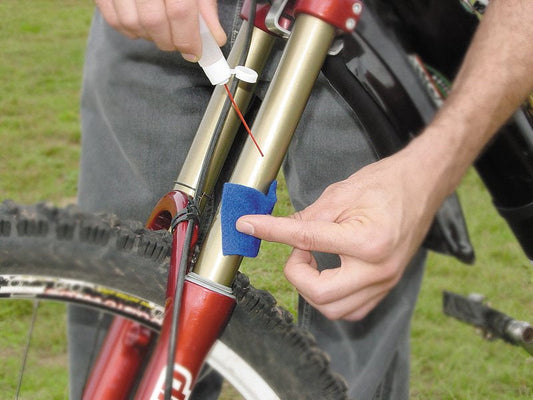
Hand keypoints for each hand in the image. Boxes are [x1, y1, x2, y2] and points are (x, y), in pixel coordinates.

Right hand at [95, 0, 225, 59]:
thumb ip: (205, 5)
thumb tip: (214, 37)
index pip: (179, 10)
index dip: (188, 37)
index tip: (195, 52)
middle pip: (153, 21)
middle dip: (170, 42)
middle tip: (180, 43)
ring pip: (132, 24)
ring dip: (151, 37)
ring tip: (163, 31)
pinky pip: (114, 20)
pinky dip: (132, 31)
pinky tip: (144, 25)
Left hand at [236, 149, 443, 320]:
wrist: (422, 186)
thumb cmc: (387, 184)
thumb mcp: (342, 193)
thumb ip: (308, 216)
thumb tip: (279, 228)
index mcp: (368, 240)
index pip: (306, 240)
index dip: (271, 231)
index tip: (248, 226)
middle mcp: (379, 269)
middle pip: (321, 294)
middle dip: (296, 274)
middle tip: (297, 251)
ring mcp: (385, 282)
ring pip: (335, 309)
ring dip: (312, 288)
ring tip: (312, 259)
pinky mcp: (386, 286)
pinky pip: (352, 308)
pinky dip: (332, 297)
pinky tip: (327, 273)